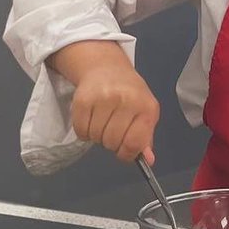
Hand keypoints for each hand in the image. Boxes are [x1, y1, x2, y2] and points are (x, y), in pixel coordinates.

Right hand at [52, 42, 159, 163]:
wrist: (108, 68)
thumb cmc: (130, 94)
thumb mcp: (145, 113)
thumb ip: (145, 138)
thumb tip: (148, 161)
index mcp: (146, 107)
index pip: (134, 143)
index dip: (127, 154)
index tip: (124, 152)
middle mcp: (126, 100)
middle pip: (112, 142)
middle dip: (111, 143)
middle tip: (112, 131)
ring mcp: (103, 98)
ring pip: (95, 137)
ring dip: (97, 136)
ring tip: (103, 122)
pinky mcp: (83, 98)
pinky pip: (80, 130)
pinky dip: (84, 131)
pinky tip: (92, 119)